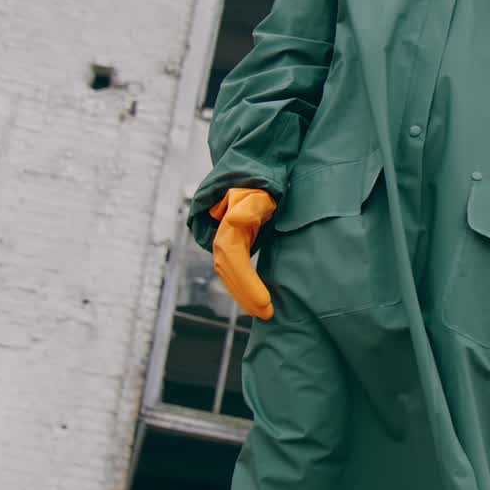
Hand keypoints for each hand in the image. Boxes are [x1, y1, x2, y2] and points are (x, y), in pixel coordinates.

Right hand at [209, 187, 277, 319]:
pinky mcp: (233, 247)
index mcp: (229, 224)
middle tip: (267, 314)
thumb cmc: (262, 185)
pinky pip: (234, 272)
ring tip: (263, 313)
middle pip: (229, 272)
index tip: (265, 302)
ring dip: (243, 296)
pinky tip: (255, 302)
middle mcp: (222, 236)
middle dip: (246, 295)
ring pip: (229, 275)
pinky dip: (242, 288)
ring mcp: (225, 242)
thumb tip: (238, 218)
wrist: (254, 175)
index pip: (234, 259)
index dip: (247, 283)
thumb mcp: (260, 190)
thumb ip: (252, 203)